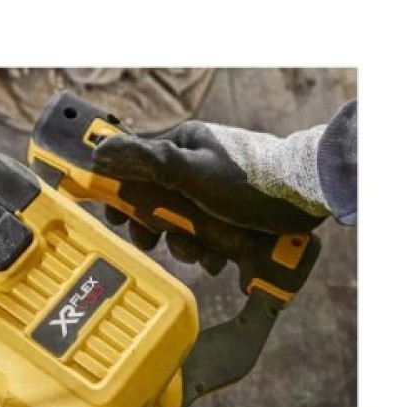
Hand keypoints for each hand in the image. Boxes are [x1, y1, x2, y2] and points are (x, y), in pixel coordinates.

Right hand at [94, 119, 329, 274]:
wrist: (304, 198)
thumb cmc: (247, 179)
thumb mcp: (188, 169)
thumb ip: (145, 161)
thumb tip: (101, 152)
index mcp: (181, 147)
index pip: (134, 169)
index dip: (120, 195)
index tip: (116, 218)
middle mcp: (194, 168)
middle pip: (155, 203)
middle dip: (156, 228)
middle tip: (155, 240)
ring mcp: (212, 194)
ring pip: (180, 225)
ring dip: (185, 245)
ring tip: (200, 252)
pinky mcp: (229, 216)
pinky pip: (205, 237)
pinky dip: (208, 251)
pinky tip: (219, 258)